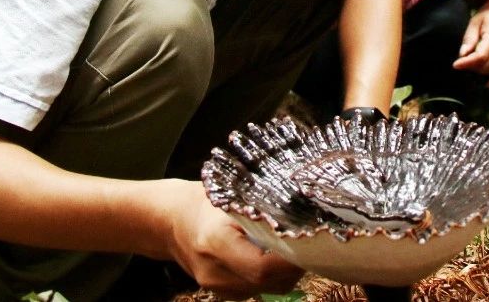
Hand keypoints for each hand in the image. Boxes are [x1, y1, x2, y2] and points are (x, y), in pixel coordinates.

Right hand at [161, 179, 302, 298]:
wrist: (173, 222)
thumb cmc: (206, 203)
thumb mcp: (233, 197)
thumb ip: (261, 211)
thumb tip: (302, 218)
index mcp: (215, 243)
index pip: (261, 266)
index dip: (290, 259)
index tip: (312, 242)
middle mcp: (215, 273)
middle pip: (270, 282)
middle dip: (296, 265)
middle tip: (314, 242)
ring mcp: (218, 288)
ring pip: (269, 289)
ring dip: (288, 271)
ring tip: (297, 245)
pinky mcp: (224, 294)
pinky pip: (260, 289)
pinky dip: (274, 275)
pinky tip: (276, 255)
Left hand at [452, 8, 488, 87]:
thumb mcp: (475, 21)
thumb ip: (469, 39)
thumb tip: (462, 55)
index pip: (481, 56)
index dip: (467, 63)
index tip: (455, 65)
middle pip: (486, 66)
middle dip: (471, 67)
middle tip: (463, 60)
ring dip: (479, 71)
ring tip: (471, 63)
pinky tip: (487, 84)